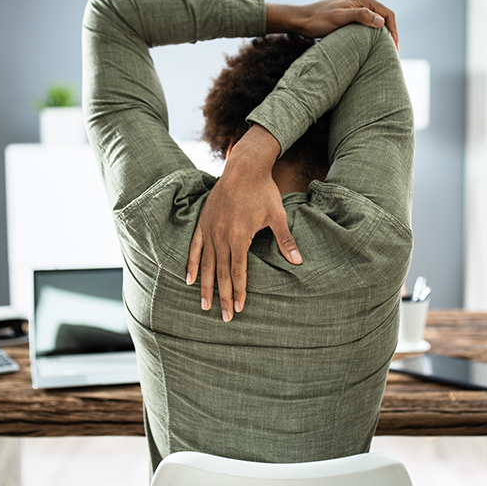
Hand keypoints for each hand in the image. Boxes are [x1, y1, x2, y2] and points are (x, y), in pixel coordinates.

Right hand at [186, 126, 301, 321]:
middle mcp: (221, 236)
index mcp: (239, 237)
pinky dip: (191, 264)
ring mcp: (209, 229)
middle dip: (222, 297)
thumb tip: (298, 260)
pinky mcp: (203, 222)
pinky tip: (188, 279)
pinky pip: (194, 248)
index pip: (237, 271)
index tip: (239, 309)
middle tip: (224, 318)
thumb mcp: (277, 216)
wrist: (244, 168)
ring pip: (206, 264)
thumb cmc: (263, 191)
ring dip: (205, 286)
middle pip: (220, 273)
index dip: (238, 292)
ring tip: (203, 305)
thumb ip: (285, 240)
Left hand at [267, 0, 398, 48]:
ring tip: (384, 50)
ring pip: (376, 20)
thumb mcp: (340, 18)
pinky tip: (371, 44)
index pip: (387, 13)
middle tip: (392, 52)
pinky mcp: (349, 14)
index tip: (394, 48)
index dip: (393, 31)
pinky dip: (372, 33)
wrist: (301, 20)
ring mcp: (355, 6)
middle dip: (390, 33)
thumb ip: (361, 17)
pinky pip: (366, 23)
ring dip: (382, 34)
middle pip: (383, 17)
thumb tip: (381, 22)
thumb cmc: (318, 20)